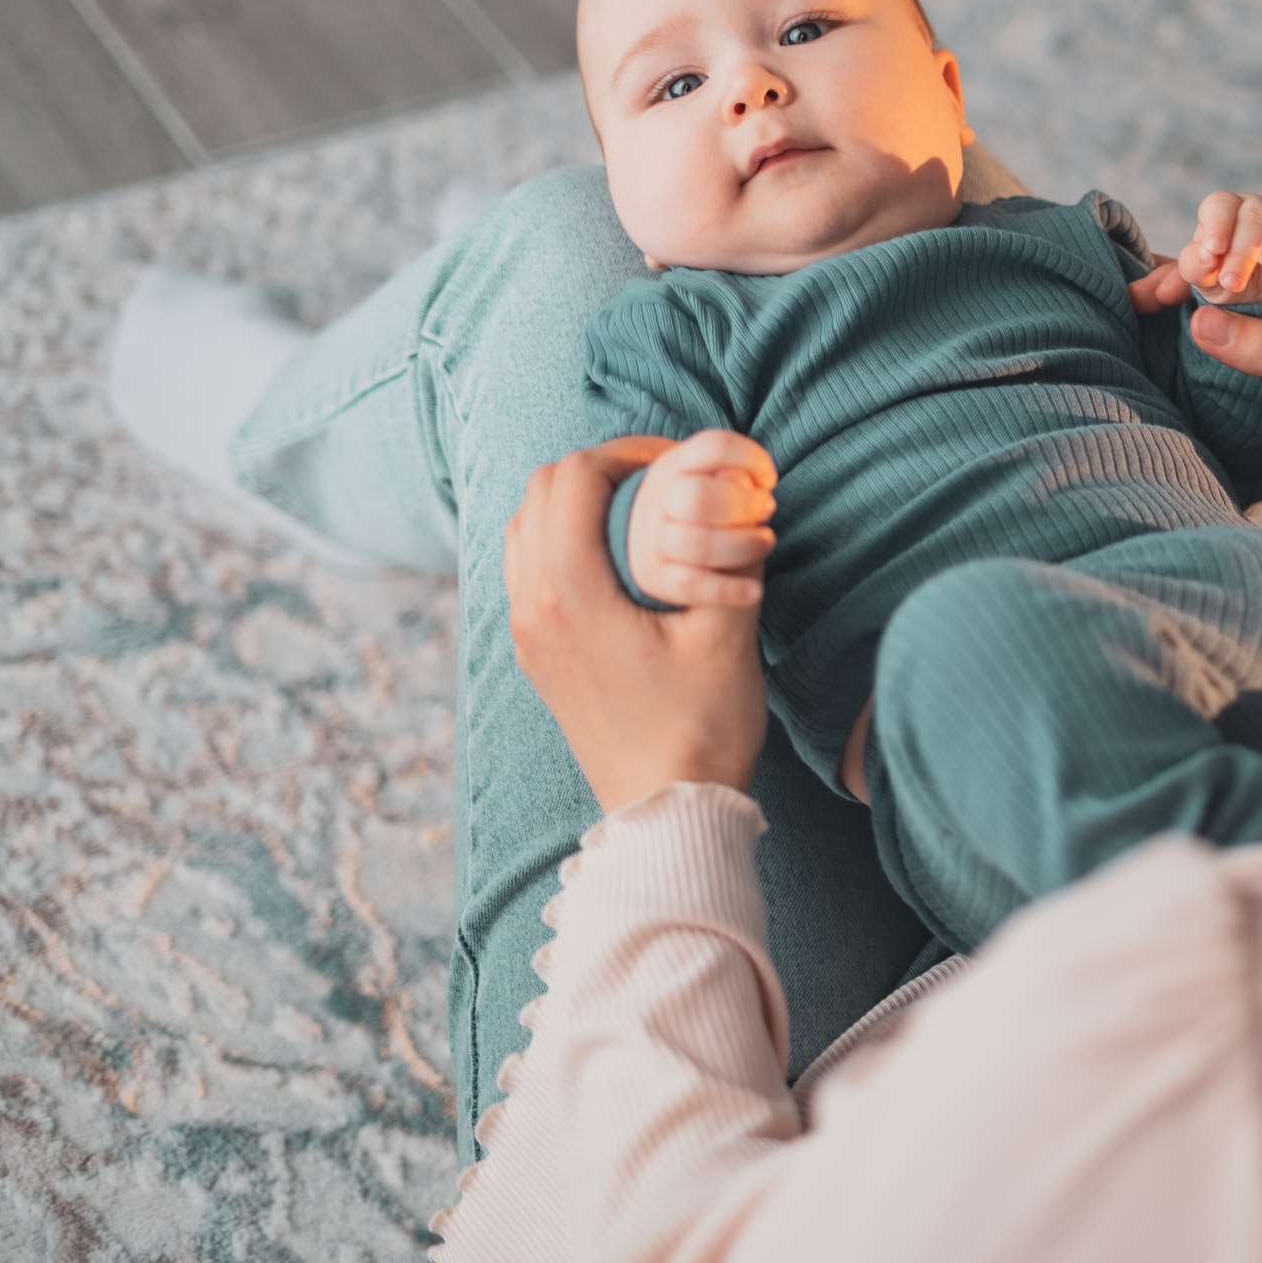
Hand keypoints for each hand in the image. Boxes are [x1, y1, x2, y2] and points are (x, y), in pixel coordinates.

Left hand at [504, 438, 770, 813]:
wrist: (667, 811)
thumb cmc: (702, 728)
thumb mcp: (729, 633)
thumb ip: (727, 551)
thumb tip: (736, 498)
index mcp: (570, 595)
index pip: (576, 480)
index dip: (628, 451)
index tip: (677, 460)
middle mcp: (531, 607)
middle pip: (540, 491)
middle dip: (599, 467)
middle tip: (659, 474)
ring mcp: (525, 633)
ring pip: (524, 525)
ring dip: (574, 500)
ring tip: (636, 507)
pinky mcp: (534, 653)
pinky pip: (526, 565)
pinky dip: (561, 537)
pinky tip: (615, 556)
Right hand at [627, 429, 778, 608]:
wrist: (649, 540)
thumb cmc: (702, 507)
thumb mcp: (711, 479)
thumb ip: (734, 475)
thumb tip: (744, 482)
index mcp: (674, 466)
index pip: (712, 447)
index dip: (750, 458)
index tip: (769, 478)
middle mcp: (659, 500)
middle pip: (698, 498)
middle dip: (743, 506)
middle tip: (766, 509)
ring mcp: (655, 542)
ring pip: (697, 544)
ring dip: (742, 545)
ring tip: (766, 541)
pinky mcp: (659, 579)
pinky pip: (692, 586)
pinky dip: (728, 590)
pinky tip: (755, 592)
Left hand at [1131, 192, 1261, 308]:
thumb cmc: (1232, 290)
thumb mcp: (1200, 289)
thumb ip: (1168, 287)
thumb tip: (1131, 298)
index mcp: (1225, 218)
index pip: (1218, 206)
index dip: (1214, 225)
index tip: (1210, 253)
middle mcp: (1258, 214)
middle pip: (1251, 211)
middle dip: (1241, 246)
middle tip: (1232, 283)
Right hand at [1184, 245, 1261, 536]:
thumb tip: (1202, 321)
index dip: (1236, 243)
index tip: (1197, 268)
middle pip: (1258, 270)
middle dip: (1209, 270)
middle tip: (1159, 291)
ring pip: (1249, 312)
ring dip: (1204, 307)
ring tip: (1151, 306)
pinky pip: (1249, 356)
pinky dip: (1214, 349)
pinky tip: (1173, 343)